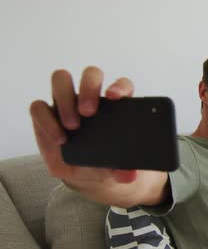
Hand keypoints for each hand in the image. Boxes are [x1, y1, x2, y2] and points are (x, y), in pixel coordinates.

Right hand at [30, 67, 136, 187]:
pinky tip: (59, 138)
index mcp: (115, 105)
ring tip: (73, 126)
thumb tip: (129, 175)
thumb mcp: (115, 168)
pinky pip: (38, 106)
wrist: (85, 173)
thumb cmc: (105, 162)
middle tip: (89, 112)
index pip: (121, 85)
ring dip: (65, 98)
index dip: (119, 86)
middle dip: (89, 87)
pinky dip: (45, 120)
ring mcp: (66, 102)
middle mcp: (90, 97)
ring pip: (61, 79)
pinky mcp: (46, 114)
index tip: (115, 97)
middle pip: (91, 74)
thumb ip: (123, 169)